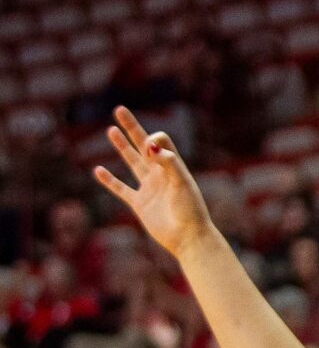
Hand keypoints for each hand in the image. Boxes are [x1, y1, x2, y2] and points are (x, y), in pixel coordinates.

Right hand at [94, 107, 220, 261]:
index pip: (160, 141)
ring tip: (110, 130)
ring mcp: (149, 188)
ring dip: (122, 146)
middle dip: (132, 128)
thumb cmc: (190, 210)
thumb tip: (149, 145)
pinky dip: (110, 180)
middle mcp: (160, 174)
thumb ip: (168, 162)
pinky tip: (99, 170)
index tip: (149, 148)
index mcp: (173, 166)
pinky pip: (121, 189)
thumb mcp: (182, 182)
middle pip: (143, 145)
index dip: (152, 139)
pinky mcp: (140, 203)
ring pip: (132, 162)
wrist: (188, 238)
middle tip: (119, 110)